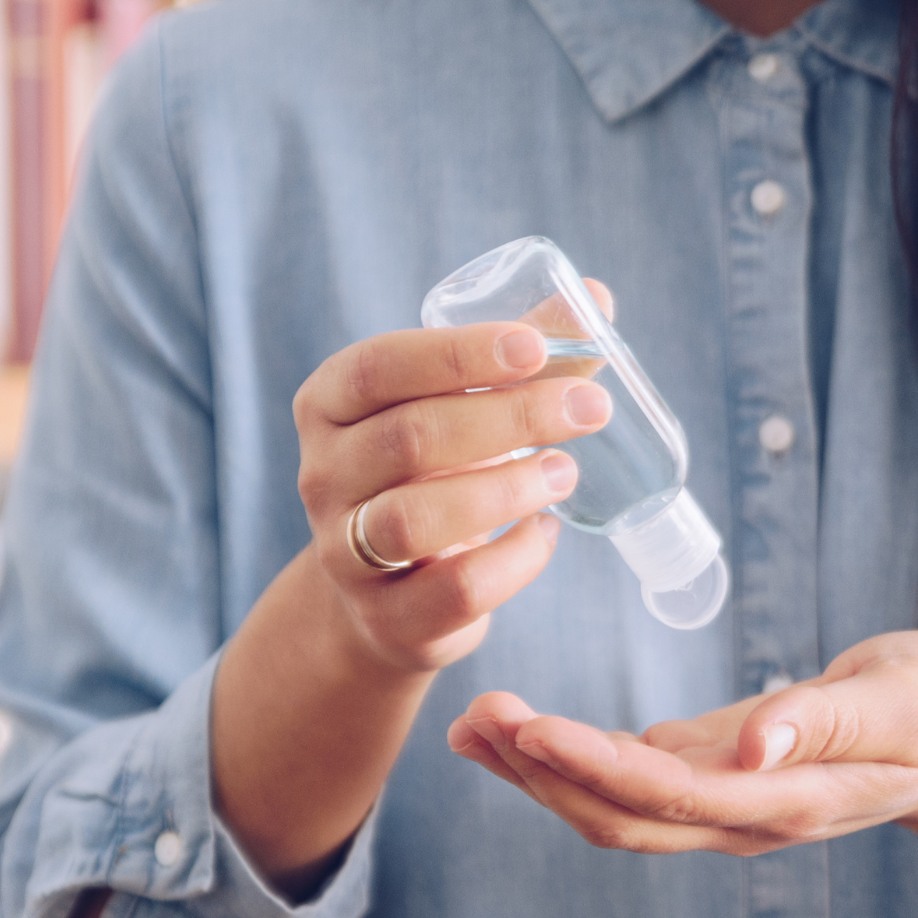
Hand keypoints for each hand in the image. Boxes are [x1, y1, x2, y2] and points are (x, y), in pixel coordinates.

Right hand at [289, 285, 617, 678]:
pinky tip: (545, 533)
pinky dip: (515, 560)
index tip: (535, 346)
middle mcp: (323, 476)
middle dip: (510, 417)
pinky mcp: (388, 618)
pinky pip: (455, 590)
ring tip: (566, 471)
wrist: (385, 593)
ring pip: (417, 518)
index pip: (378, 366)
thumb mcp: (458, 407)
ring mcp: (345, 554)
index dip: (456, 353)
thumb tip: (595, 298)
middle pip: (410, 437)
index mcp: (330, 406)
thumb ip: (520, 354)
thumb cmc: (431, 473)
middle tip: (589, 409)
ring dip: (505, 490)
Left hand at [444, 631, 917, 854]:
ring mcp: (721, 801)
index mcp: (787, 799)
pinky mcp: (709, 773)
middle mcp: (742, 815)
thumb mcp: (905, 699)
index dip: (595, 768)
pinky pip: (624, 778)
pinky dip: (565, 754)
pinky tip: (515, 728)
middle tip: (477, 716)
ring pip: (612, 805)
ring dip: (538, 770)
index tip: (530, 726)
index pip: (671, 796)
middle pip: (622, 816)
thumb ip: (829, 720)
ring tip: (473, 723)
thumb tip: (755, 745)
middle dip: (543, 773)